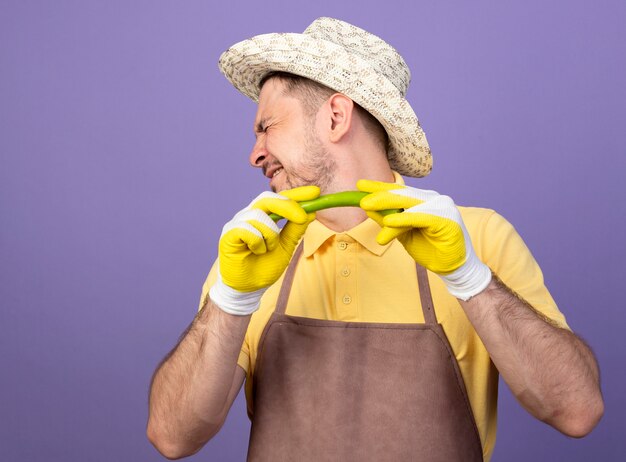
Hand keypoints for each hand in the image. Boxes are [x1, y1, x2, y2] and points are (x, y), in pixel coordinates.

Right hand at [209, 186, 319, 314]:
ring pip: (259, 216)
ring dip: (271, 234)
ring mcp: (237, 223)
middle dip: (288, 205)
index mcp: (262, 216)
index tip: (316, 192)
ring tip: (269, 249)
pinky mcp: (228, 235)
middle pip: (267, 198)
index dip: (296, 194)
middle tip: (302, 217)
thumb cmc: (264, 266)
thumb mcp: (286, 246)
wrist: (248, 288)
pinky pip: (247, 229)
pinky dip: (258, 242)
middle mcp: (248, 215)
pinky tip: (256, 252)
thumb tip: (310, 212)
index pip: (279, 198)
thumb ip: (295, 229)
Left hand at [358, 180, 490, 299]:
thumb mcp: (404, 234)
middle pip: (402, 193)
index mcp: (424, 200)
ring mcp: (442, 207)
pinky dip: (403, 218)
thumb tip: (369, 210)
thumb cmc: (431, 249)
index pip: (399, 191)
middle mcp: (434, 199)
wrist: (454, 267)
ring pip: (409, 203)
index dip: (380, 187)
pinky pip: (420, 217)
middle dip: (379, 194)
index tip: (360, 184)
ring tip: (367, 206)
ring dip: (386, 204)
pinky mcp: (446, 220)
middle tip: (360, 197)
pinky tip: (388, 220)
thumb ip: (389, 221)